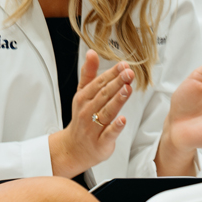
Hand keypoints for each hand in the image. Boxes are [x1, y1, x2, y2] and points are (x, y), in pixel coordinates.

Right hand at [48, 51, 134, 177]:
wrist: (73, 149)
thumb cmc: (82, 118)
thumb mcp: (82, 94)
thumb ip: (88, 74)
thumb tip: (91, 52)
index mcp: (84, 98)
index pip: (99, 84)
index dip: (112, 74)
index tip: (124, 65)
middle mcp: (87, 112)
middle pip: (104, 96)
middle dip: (116, 83)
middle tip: (129, 73)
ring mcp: (93, 128)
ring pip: (106, 112)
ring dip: (117, 100)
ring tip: (127, 89)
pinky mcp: (100, 142)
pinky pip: (108, 134)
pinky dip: (115, 127)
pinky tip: (122, 119)